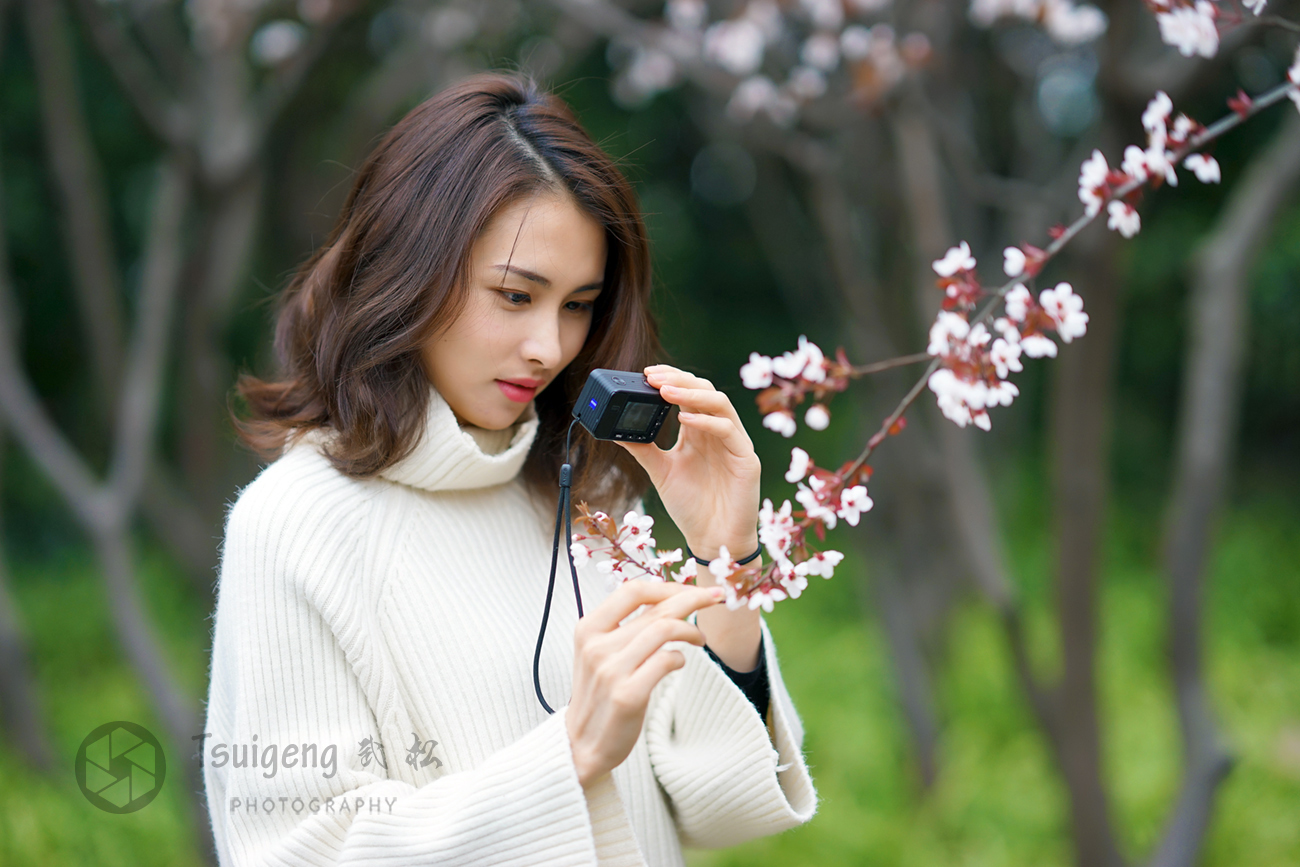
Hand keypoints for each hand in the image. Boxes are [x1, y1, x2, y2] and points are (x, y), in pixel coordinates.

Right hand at [565, 580, 724, 788]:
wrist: (580, 744)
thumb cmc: (599, 694)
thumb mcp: (600, 653)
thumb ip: (626, 628)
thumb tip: (668, 599)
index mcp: (588, 629)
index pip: (631, 591)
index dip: (666, 586)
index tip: (688, 589)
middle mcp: (597, 646)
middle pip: (655, 609)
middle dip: (692, 598)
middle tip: (715, 597)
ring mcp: (611, 670)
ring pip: (665, 630)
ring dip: (691, 630)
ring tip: (699, 638)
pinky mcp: (628, 694)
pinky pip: (667, 661)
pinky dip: (680, 658)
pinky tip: (679, 662)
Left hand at [614, 365, 761, 561]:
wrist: (712, 540)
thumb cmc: (691, 506)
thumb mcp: (660, 471)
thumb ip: (642, 449)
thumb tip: (614, 430)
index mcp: (699, 431)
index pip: (688, 393)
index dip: (671, 379)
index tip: (646, 374)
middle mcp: (718, 432)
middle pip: (704, 390)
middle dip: (678, 380)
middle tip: (652, 377)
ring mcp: (734, 443)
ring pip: (720, 403)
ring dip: (692, 393)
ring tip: (665, 391)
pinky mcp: (746, 459)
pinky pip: (728, 430)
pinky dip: (706, 421)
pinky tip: (684, 420)